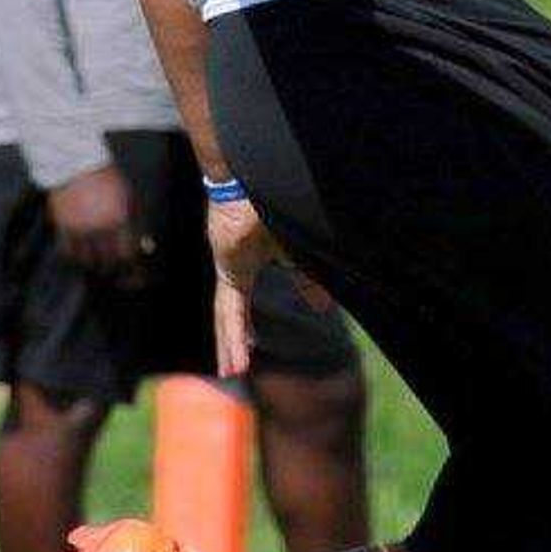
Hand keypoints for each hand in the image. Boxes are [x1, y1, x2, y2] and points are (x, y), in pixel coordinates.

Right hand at [47, 164, 145, 283]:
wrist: (77, 164)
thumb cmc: (107, 179)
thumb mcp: (128, 199)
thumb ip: (134, 223)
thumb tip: (144, 246)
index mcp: (120, 219)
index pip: (128, 255)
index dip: (133, 271)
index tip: (136, 280)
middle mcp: (99, 227)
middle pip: (107, 262)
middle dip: (114, 272)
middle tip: (117, 276)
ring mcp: (79, 227)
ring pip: (86, 260)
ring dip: (94, 266)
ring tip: (99, 267)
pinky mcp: (62, 226)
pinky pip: (67, 251)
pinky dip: (74, 258)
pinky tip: (79, 258)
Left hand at [207, 195, 332, 379]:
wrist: (257, 179)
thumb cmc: (277, 202)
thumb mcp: (298, 248)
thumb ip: (306, 278)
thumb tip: (323, 306)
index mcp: (245, 261)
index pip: (243, 300)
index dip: (244, 324)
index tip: (246, 344)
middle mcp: (232, 265)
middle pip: (230, 312)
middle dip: (233, 340)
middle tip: (233, 366)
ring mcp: (228, 266)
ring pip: (227, 316)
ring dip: (231, 345)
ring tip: (232, 372)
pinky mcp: (229, 268)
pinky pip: (229, 310)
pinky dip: (235, 334)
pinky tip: (235, 357)